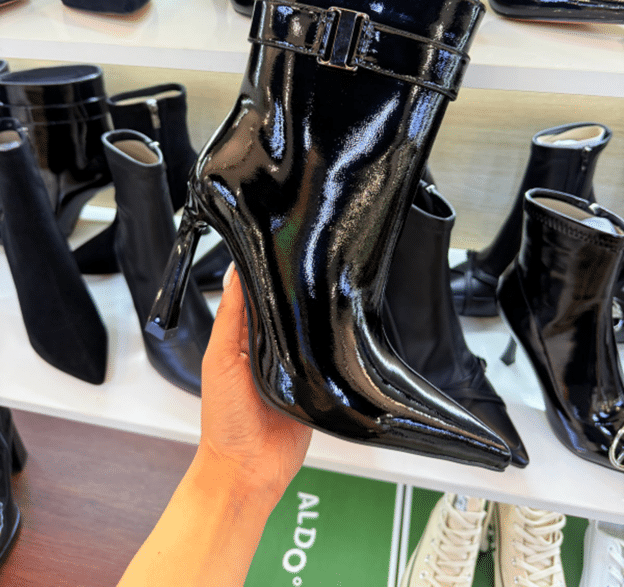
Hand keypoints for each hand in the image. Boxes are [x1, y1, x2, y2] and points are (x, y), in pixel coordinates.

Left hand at [197, 263, 311, 501]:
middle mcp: (268, 350)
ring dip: (312, 322)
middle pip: (285, 312)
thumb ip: (229, 317)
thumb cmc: (224, 420)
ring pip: (307, 332)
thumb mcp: (219, 358)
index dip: (265, 275)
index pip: (256, 297)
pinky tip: (332, 337)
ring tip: (322, 302)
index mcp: (242, 339)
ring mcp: (292, 367)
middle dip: (294, 296)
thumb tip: (234, 272)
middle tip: (308, 272)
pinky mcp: (313, 386)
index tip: (278, 249)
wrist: (247, 468)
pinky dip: (329, 350)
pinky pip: (325, 360)